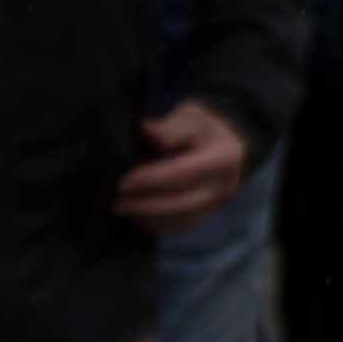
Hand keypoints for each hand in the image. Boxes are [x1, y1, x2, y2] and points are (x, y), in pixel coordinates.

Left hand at [114, 100, 249, 227]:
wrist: (225, 141)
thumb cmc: (202, 126)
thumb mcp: (191, 115)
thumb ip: (171, 126)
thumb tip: (147, 130)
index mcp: (224, 156)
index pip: (183, 173)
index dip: (151, 180)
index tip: (123, 183)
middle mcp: (224, 184)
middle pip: (182, 202)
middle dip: (146, 205)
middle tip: (117, 203)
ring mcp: (217, 203)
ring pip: (180, 219)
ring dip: (148, 218)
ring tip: (122, 210)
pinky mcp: (207, 214)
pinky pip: (181, 226)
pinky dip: (157, 225)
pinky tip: (136, 218)